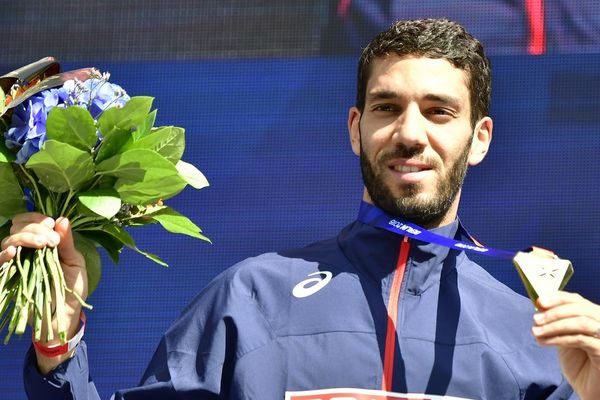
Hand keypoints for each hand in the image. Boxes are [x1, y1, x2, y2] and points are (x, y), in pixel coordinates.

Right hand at [0, 212, 86, 373]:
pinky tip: (12, 252)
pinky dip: (3, 254)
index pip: (31, 221)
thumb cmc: (72, 287)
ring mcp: (17, 262)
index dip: (37, 219)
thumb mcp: (75, 262)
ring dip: (24, 238)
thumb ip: (67, 242)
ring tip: (41, 244)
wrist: (65, 313)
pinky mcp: (9, 276)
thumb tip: (62, 219)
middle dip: (35, 228)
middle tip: (51, 240)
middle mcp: (27, 250)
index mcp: (43, 242)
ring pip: (8, 241)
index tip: (51, 224)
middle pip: (18, 228)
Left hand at [533, 291, 599, 399]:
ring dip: (554, 326)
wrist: (588, 388)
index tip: (539, 301)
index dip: (558, 298)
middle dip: (554, 313)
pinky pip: (581, 339)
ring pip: (580, 322)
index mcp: (593, 316)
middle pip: (580, 308)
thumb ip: (556, 322)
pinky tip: (544, 342)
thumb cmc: (578, 363)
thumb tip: (539, 306)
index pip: (577, 300)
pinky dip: (559, 338)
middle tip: (535, 320)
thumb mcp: (563, 337)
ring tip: (536, 332)